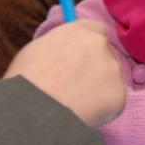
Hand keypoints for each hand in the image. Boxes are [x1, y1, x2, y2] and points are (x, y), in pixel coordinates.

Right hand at [4, 20, 124, 125]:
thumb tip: (66, 52)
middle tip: (77, 87)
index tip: (83, 58)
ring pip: (110, 80)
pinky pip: (113, 103)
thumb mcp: (38, 49)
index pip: (96, 30)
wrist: (33, 108)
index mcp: (79, 31)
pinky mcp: (119, 94)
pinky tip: (83, 115)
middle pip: (105, 55)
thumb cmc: (26, 79)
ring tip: (75, 104)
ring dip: (99, 90)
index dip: (89, 46)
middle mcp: (99, 45)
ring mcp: (112, 69)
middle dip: (95, 69)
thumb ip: (60, 46)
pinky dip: (102, 110)